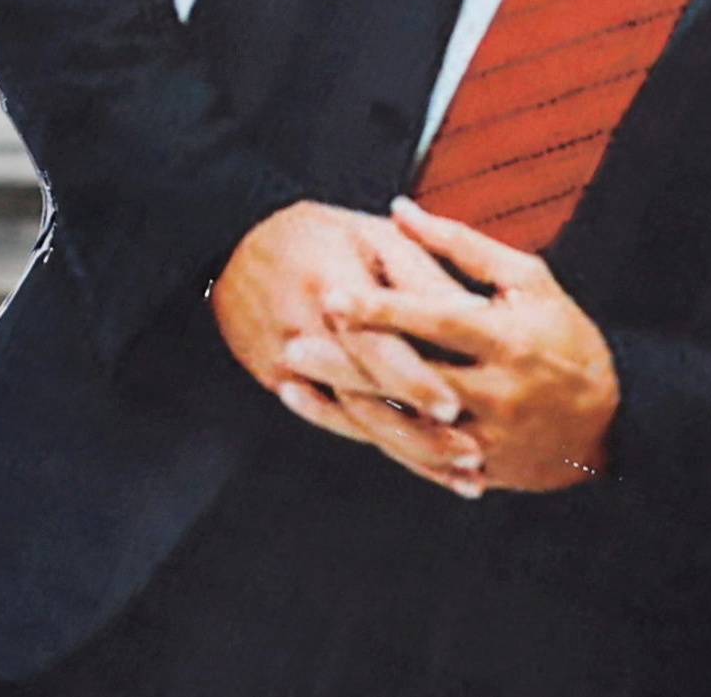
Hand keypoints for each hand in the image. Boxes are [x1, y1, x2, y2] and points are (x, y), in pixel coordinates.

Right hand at [212, 200, 488, 494]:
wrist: (233, 250)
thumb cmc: (321, 236)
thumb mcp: (371, 236)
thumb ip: (421, 274)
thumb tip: (477, 310)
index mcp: (330, 281)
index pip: (374, 342)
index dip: (412, 377)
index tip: (455, 407)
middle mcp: (304, 329)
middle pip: (364, 392)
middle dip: (417, 430)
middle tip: (471, 453)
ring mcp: (288, 364)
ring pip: (355, 419)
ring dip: (410, 451)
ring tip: (463, 475)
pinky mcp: (283, 384)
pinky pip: (337, 423)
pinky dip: (381, 446)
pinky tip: (424, 469)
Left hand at [324, 198, 619, 496]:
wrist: (612, 422)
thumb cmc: (565, 335)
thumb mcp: (527, 279)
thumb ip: (462, 245)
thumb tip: (399, 208)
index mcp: (507, 337)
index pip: (436, 320)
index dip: (384, 308)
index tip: (334, 294)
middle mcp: (496, 391)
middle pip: (410, 379)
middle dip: (347, 363)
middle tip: (292, 343)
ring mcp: (487, 437)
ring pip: (405, 427)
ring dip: (346, 409)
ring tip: (295, 387)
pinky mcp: (480, 469)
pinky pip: (420, 461)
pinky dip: (375, 444)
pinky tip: (335, 426)